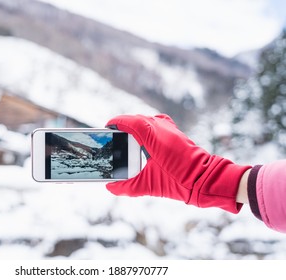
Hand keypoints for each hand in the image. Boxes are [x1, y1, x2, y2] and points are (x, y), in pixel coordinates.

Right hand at [106, 114, 250, 212]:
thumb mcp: (149, 185)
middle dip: (124, 126)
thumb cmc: (179, 181)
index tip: (106, 128)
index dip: (116, 122)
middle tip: (113, 136)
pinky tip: (145, 138)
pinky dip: (148, 126)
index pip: (130, 121)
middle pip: (137, 120)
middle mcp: (162, 128)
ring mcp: (170, 128)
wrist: (205, 180)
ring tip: (125, 137)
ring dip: (135, 125)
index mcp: (153, 136)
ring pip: (147, 120)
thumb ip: (127, 187)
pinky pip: (157, 123)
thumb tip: (111, 187)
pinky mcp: (176, 133)